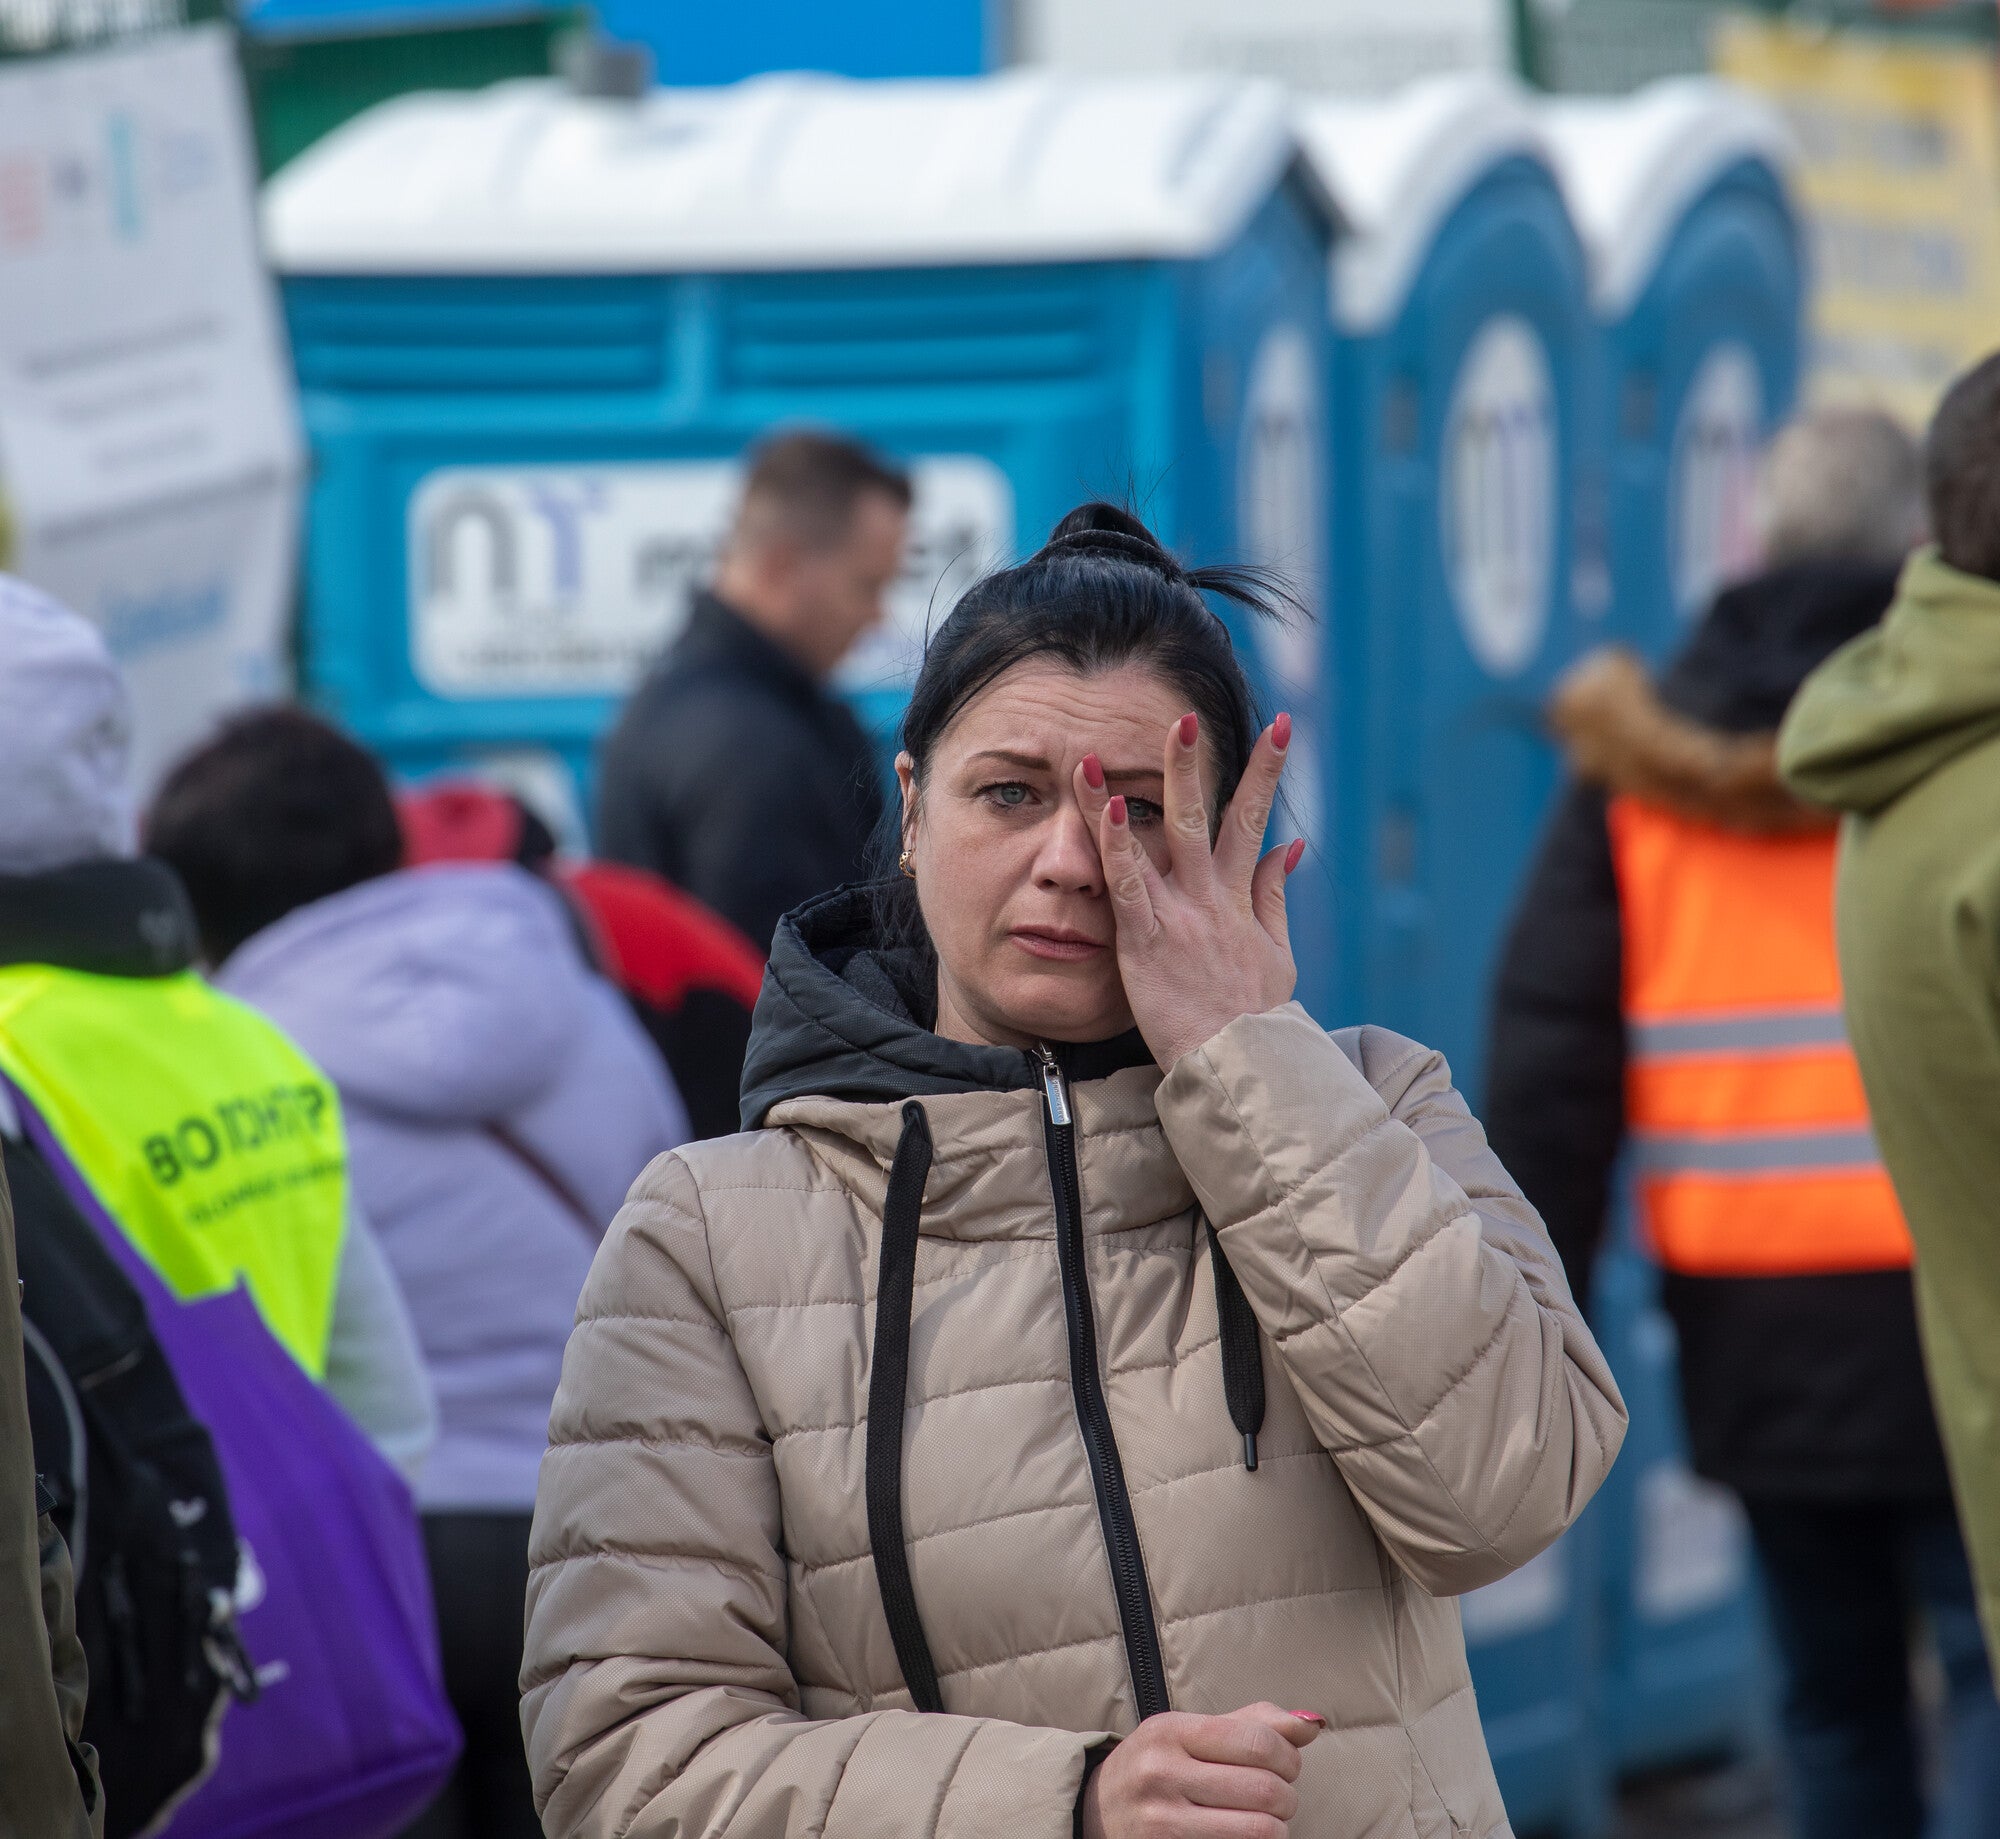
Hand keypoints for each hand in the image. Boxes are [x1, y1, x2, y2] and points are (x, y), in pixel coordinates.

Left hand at [1075, 711, 1301, 1068]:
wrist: (1240, 1068)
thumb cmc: (1254, 1018)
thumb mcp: (1277, 955)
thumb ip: (1274, 897)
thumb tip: (1289, 846)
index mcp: (1239, 899)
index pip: (1255, 819)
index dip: (1266, 771)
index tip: (1280, 725)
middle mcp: (1211, 897)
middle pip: (1204, 815)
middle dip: (1194, 765)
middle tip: (1185, 717)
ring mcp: (1179, 916)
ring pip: (1156, 839)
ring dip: (1125, 794)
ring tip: (1100, 750)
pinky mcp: (1146, 941)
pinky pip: (1127, 884)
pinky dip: (1117, 844)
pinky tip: (1105, 807)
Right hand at [1079, 1702, 1323, 1838]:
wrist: (1095, 1812)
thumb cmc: (1157, 1765)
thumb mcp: (1190, 1730)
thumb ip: (1251, 1722)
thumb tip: (1312, 1723)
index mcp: (1170, 1731)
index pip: (1258, 1742)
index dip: (1289, 1757)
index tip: (1286, 1764)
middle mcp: (1161, 1775)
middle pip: (1266, 1789)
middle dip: (1287, 1796)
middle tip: (1278, 1797)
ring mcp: (1163, 1823)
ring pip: (1260, 1831)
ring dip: (1276, 1828)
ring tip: (1264, 1820)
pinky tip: (1242, 1835)